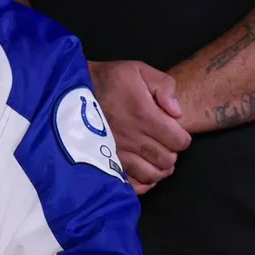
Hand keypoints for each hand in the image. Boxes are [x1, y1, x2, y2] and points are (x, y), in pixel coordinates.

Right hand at [89, 61, 190, 193]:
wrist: (73, 92)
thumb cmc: (109, 80)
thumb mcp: (138, 70)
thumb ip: (165, 86)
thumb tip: (177, 112)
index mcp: (145, 116)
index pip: (179, 141)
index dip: (181, 137)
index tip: (173, 131)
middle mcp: (133, 139)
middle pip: (168, 160)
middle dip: (171, 152)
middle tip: (163, 142)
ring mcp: (119, 154)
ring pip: (152, 175)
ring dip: (158, 167)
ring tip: (154, 156)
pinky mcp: (107, 163)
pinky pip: (132, 184)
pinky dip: (142, 181)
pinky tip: (141, 170)